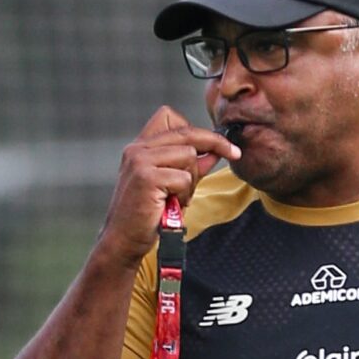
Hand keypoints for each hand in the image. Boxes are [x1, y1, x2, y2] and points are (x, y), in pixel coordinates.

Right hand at [98, 107, 242, 263]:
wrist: (124, 241)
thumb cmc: (147, 217)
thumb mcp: (172, 187)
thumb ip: (191, 168)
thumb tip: (214, 152)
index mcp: (139, 148)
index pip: (169, 116)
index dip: (195, 128)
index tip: (218, 143)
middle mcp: (137, 149)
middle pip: (186, 132)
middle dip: (215, 143)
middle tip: (235, 153)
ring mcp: (140, 161)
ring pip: (189, 156)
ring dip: (192, 181)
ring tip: (177, 199)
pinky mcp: (146, 177)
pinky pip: (184, 178)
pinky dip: (184, 195)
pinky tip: (172, 206)